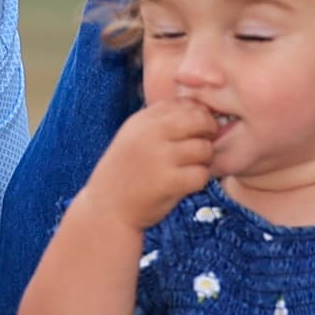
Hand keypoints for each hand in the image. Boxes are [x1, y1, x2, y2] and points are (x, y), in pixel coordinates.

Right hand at [80, 94, 221, 233]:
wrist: (106, 210)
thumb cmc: (125, 173)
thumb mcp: (133, 137)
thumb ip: (160, 121)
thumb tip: (201, 110)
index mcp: (142, 120)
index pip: (185, 104)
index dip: (198, 115)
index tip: (194, 131)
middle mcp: (150, 134)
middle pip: (200, 120)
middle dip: (208, 133)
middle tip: (201, 147)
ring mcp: (159, 157)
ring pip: (204, 149)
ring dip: (204, 161)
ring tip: (190, 168)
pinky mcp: (168, 182)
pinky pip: (201, 174)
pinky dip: (199, 181)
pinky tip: (185, 184)